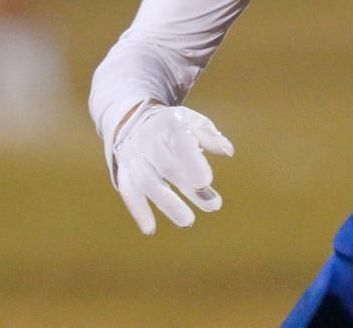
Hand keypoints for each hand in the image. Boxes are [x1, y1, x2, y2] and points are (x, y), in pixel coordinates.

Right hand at [110, 102, 232, 234]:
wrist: (132, 122)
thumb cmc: (172, 126)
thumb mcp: (192, 123)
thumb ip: (210, 137)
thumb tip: (228, 151)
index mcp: (169, 124)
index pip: (180, 142)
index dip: (192, 162)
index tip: (206, 181)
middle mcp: (148, 141)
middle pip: (167, 167)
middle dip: (189, 188)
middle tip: (214, 205)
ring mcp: (134, 158)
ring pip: (147, 182)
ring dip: (167, 204)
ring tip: (187, 222)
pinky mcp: (125, 173)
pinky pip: (128, 192)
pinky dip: (138, 211)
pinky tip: (150, 229)